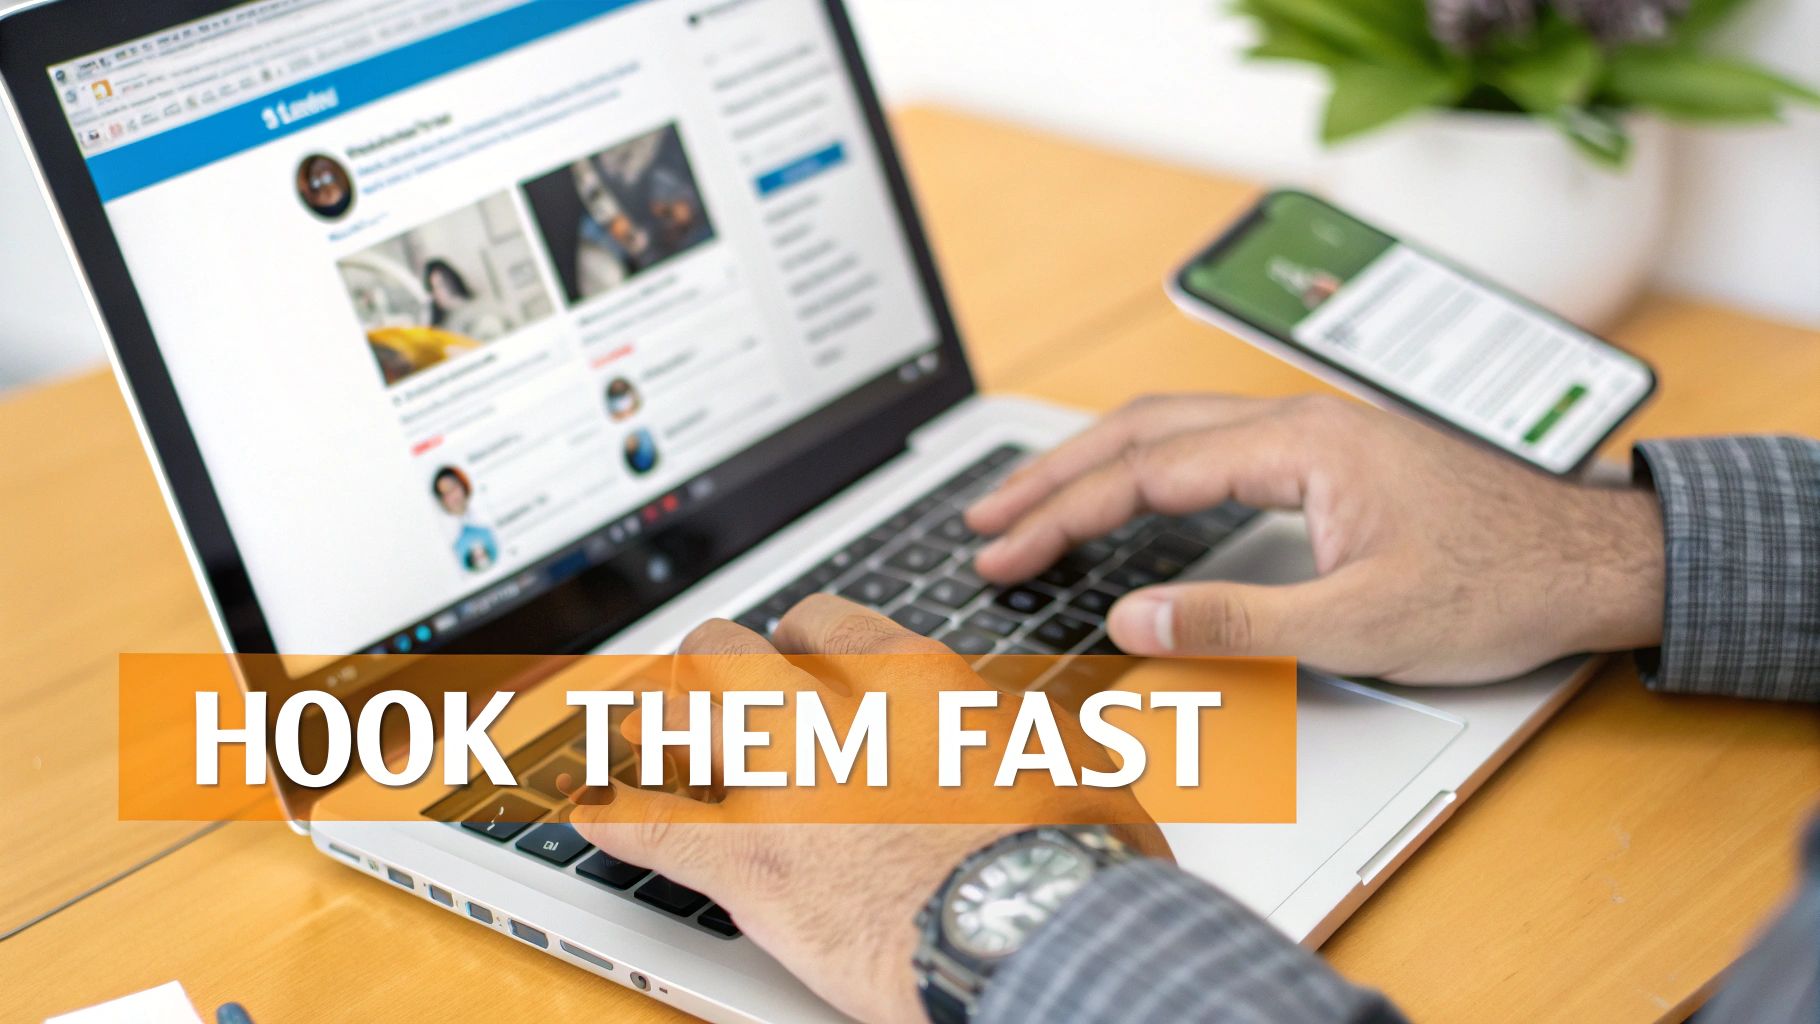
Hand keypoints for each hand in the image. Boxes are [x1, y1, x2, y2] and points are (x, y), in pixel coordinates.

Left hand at [566, 596, 1167, 1023]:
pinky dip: (613, 818)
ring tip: (648, 738)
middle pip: (727, 651)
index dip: (803, 636)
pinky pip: (645, 826)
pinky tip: (593, 814)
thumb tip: (1020, 725)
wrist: (1032, 926)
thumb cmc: (1068, 852)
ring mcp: (777, 785)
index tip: (803, 653)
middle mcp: (830, 713)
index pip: (823, 621)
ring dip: (659, 728)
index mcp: (910, 678)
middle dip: (711, 668)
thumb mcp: (1072, 758)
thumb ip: (1019, 728)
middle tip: (714, 693)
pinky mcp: (744, 862)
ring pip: (676, 717)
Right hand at [967, 394, 1664, 683]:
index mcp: (1299, 443)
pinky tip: (1129, 497)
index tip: (1004, 552)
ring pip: (1173, 429)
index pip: (1145, 472)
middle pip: (1142, 429)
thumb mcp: (1363, 623)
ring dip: (1095, 465)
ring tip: (1031, 502)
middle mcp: (1298, 421)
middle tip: (985, 516)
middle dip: (1054, 474)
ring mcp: (1313, 433)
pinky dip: (1146, 469)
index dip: (1062, 515)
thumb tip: (1131, 621)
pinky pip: (1210, 447)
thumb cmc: (1503, 582)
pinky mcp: (1328, 456)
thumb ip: (1236, 622)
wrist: (1597, 562)